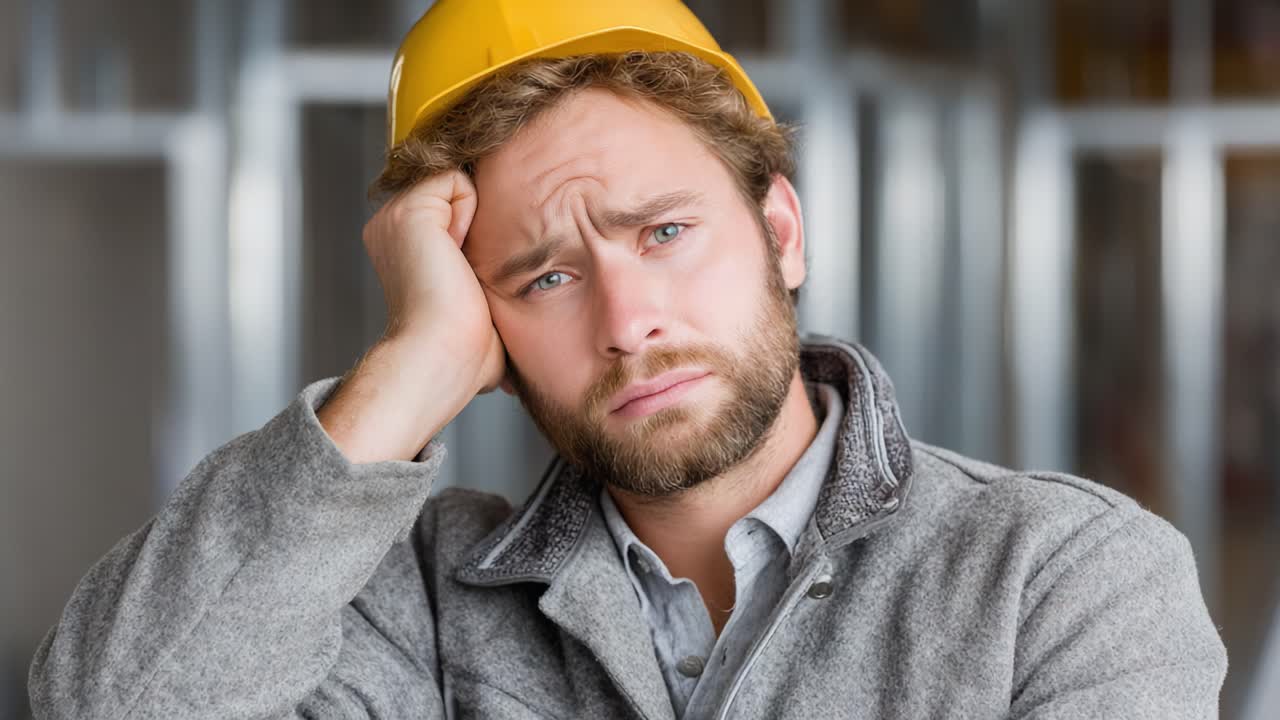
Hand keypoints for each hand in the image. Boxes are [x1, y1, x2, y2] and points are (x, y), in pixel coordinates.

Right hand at [317, 171, 505, 462]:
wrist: (444, 354)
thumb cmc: (465, 348)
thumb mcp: (480, 303)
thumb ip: (486, 281)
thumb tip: (522, 317)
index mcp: (405, 247)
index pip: (456, 208)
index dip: (480, 230)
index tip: (473, 273)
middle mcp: (392, 227)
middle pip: (460, 192)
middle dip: (480, 223)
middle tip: (464, 273)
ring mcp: (394, 215)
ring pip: (459, 183)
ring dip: (475, 221)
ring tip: (458, 265)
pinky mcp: (408, 207)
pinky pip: (456, 179)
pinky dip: (469, 211)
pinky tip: (455, 251)